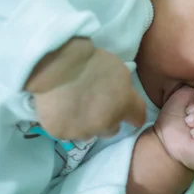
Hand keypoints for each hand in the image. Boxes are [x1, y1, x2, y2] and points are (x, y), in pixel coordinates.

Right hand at [25, 38, 145, 139]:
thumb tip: (120, 99)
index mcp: (123, 106)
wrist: (55, 64)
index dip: (132, 114)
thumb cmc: (89, 60)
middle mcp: (106, 124)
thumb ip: (123, 91)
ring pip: (88, 132)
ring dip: (85, 123)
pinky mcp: (60, 133)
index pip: (138, 118)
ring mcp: (82, 131)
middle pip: (112, 129)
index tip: (127, 111)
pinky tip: (59, 108)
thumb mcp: (119, 70)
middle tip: (95, 104)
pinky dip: (64, 122)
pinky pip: (66, 131)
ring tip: (74, 105)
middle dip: (106, 120)